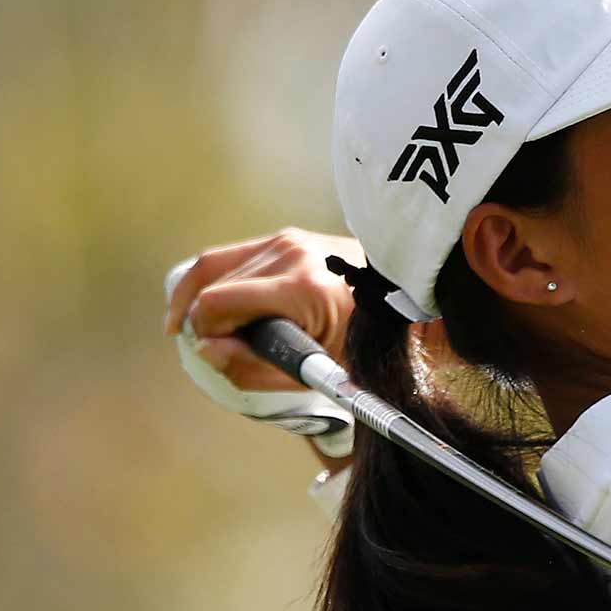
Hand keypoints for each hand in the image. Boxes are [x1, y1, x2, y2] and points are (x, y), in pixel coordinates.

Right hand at [163, 226, 364, 390]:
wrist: (404, 301)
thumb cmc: (365, 342)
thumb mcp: (315, 372)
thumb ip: (254, 368)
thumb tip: (206, 351)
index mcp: (301, 288)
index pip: (217, 303)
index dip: (207, 334)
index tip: (223, 354)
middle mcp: (291, 254)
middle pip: (210, 285)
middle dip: (206, 321)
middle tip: (222, 347)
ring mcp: (288, 240)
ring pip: (214, 266)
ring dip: (206, 300)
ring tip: (214, 331)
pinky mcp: (286, 237)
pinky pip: (232, 257)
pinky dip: (216, 281)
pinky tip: (213, 306)